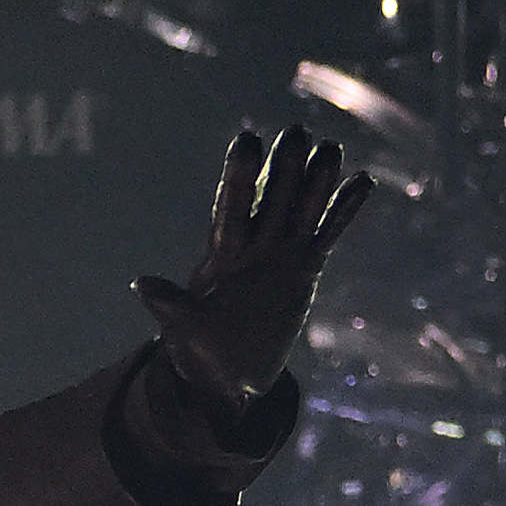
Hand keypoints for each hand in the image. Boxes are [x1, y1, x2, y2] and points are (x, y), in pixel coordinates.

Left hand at [135, 120, 375, 398]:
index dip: (240, 178)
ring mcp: (281, 253)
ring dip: (318, 181)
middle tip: (297, 132)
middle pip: (272, 200)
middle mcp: (253, 245)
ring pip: (303, 210)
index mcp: (222, 256)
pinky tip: (363, 180)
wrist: (228, 373)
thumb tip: (141, 284)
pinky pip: (328, 233)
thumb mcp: (182, 331)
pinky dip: (344, 210)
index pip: (233, 209)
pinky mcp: (305, 268)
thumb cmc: (199, 352)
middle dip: (284, 168)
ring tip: (331, 148)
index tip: (247, 141)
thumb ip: (169, 306)